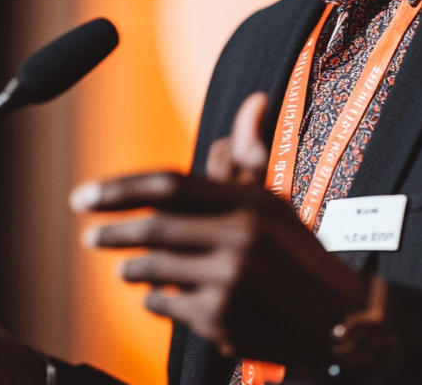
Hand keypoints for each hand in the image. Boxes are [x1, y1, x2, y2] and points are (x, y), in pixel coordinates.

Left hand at [70, 92, 369, 366]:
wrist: (338, 318)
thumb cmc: (297, 253)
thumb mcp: (274, 201)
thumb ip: (248, 157)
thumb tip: (255, 99)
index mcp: (248, 201)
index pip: (169, 185)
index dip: (120, 189)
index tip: (84, 197)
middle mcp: (239, 237)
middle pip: (154, 228)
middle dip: (112, 232)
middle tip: (88, 236)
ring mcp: (230, 281)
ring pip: (154, 270)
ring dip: (130, 269)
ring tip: (122, 269)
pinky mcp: (223, 322)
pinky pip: (167, 307)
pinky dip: (155, 301)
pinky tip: (157, 298)